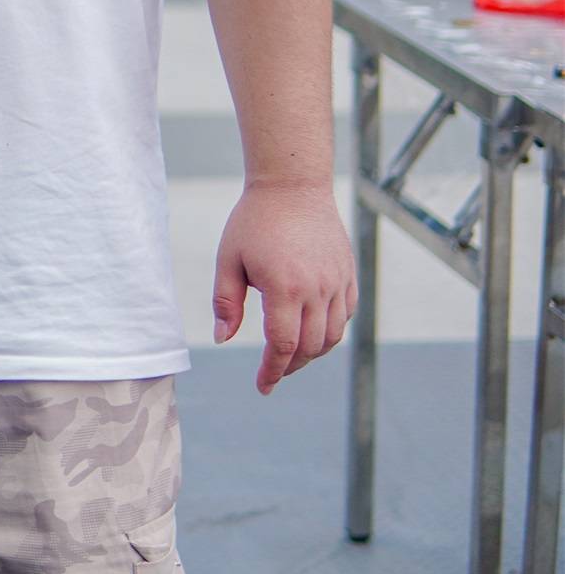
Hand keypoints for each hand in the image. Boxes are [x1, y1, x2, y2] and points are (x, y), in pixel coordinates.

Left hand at [213, 179, 356, 393]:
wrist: (292, 186)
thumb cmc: (253, 221)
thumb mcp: (228, 260)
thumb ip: (226, 302)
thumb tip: (223, 339)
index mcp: (285, 288)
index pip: (283, 345)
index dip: (272, 371)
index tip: (262, 387)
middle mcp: (317, 289)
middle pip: (310, 347)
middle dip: (289, 365)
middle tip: (272, 371)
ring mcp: (337, 282)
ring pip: (332, 336)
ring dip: (312, 353)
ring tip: (289, 356)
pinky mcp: (348, 275)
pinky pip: (345, 315)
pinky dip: (330, 331)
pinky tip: (312, 332)